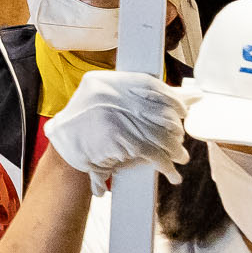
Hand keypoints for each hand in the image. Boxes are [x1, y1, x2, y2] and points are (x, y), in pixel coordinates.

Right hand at [45, 70, 187, 191]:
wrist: (63, 150)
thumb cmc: (85, 127)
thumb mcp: (102, 101)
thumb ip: (135, 97)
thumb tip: (189, 95)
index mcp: (103, 81)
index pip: (149, 83)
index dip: (172, 99)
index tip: (183, 110)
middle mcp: (108, 94)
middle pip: (159, 110)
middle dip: (175, 129)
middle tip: (178, 141)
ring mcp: (113, 116)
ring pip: (160, 133)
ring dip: (174, 150)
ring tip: (178, 157)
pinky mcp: (118, 139)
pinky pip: (153, 152)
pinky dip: (165, 164)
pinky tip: (170, 171)